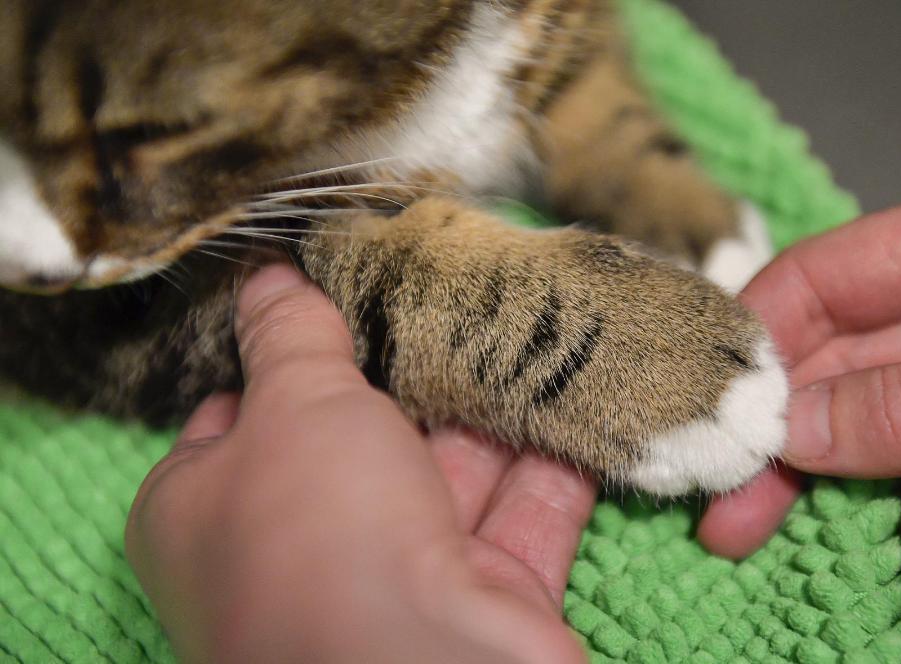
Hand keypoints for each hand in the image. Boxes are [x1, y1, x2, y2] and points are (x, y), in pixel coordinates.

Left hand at [125, 264, 593, 663]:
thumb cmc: (318, 533)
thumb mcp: (292, 405)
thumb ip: (289, 334)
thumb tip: (265, 274)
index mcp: (216, 511)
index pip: (243, 416)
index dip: (285, 353)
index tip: (337, 288)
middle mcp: (305, 550)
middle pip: (361, 439)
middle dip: (408, 371)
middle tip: (448, 286)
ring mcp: (403, 577)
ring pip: (452, 471)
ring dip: (491, 404)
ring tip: (527, 317)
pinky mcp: (488, 594)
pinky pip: (524, 511)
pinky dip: (554, 458)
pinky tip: (580, 386)